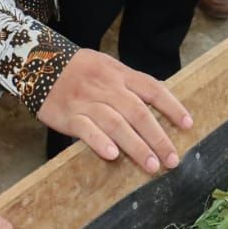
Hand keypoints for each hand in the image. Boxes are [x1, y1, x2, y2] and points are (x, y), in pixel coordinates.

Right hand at [37, 48, 192, 173]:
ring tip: (152, 165)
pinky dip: (99, 141)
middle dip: (158, 137)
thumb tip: (160, 101)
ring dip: (136, 145)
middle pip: (137, 112)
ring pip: (116, 123)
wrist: (39, 63)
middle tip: (173, 159)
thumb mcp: (108, 67)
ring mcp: (87, 100)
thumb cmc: (81, 70)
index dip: (171, 106)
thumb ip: (130, 84)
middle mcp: (107, 86)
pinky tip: (112, 156)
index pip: (152, 88)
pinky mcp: (68, 115)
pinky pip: (86, 129)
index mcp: (120, 74)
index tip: (188, 125)